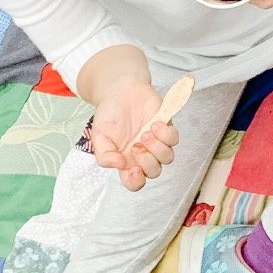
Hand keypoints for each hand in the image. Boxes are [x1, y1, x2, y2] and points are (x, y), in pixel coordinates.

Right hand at [90, 71, 179, 192]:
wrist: (121, 90)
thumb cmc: (109, 114)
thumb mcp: (99, 136)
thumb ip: (104, 155)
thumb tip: (118, 166)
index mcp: (125, 160)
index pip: (134, 182)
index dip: (136, 182)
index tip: (133, 170)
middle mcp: (142, 154)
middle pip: (154, 171)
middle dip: (147, 161)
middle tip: (137, 145)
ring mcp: (155, 142)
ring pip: (167, 158)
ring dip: (158, 147)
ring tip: (145, 132)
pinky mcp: (166, 128)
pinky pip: (174, 139)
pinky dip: (166, 134)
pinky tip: (154, 123)